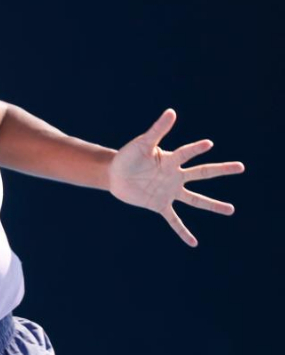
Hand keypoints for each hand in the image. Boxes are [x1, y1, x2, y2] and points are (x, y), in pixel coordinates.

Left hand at [108, 108, 244, 246]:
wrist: (114, 174)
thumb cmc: (128, 157)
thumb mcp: (141, 144)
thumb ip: (156, 131)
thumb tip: (171, 112)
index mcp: (170, 160)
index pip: (186, 153)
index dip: (195, 149)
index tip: (208, 144)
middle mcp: (174, 175)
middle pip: (201, 173)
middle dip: (220, 170)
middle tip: (240, 167)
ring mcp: (169, 191)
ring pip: (195, 200)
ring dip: (212, 205)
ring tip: (231, 210)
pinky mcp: (159, 205)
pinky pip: (173, 220)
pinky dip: (182, 231)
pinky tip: (194, 243)